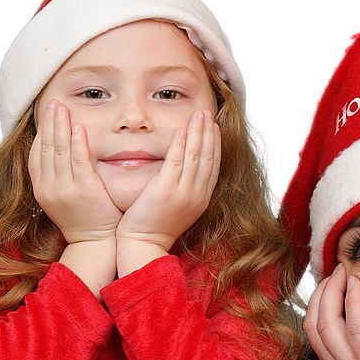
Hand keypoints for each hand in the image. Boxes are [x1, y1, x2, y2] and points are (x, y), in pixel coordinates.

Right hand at [28, 101, 121, 243]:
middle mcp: (49, 188)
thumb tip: (59, 153)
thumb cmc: (84, 219)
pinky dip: (76, 143)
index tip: (45, 114)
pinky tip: (78, 127)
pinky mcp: (84, 191)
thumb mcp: (63, 197)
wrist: (94, 243)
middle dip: (49, 123)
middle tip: (53, 102)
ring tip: (62, 108)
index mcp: (41, 189)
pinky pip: (78, 162)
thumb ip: (58, 176)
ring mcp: (65, 190)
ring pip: (59, 151)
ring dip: (60, 126)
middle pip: (45, 148)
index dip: (40, 132)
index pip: (36, 154)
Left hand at [115, 110, 219, 275]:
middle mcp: (197, 195)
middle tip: (208, 113)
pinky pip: (176, 162)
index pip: (213, 166)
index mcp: (201, 199)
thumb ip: (182, 188)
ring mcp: (183, 193)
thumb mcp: (176, 207)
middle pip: (209, 157)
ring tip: (199, 114)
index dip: (215, 144)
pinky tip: (181, 130)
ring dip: (198, 132)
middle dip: (209, 133)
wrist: (143, 245)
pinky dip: (180, 144)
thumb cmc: (154, 227)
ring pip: (196, 156)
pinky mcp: (166, 190)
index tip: (214, 127)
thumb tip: (181, 171)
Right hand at [305, 264, 359, 359]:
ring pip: (325, 324)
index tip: (334, 284)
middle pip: (313, 325)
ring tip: (345, 272)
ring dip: (332, 292)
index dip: (319, 304)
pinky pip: (355, 329)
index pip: (316, 334)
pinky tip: (358, 287)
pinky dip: (352, 304)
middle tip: (337, 271)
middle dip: (321, 293)